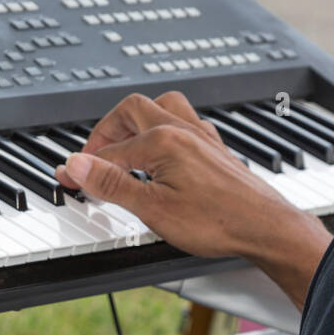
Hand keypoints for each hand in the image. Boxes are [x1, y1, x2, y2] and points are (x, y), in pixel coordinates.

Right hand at [56, 92, 331, 305]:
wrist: (265, 228)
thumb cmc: (217, 221)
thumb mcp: (152, 209)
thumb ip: (112, 184)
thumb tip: (78, 165)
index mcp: (162, 141)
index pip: (109, 151)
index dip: (84, 167)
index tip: (68, 180)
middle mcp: (182, 130)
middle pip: (132, 110)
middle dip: (106, 130)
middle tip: (92, 156)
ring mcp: (201, 137)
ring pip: (162, 107)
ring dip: (137, 119)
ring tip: (123, 142)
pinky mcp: (214, 149)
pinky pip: (184, 122)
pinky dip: (163, 128)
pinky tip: (163, 148)